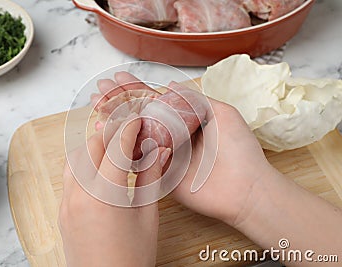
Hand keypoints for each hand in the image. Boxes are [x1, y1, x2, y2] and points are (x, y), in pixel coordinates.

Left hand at [59, 114, 169, 266]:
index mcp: (106, 194)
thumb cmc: (132, 257)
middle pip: (90, 147)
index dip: (128, 129)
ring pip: (75, 159)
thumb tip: (159, 151)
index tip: (137, 119)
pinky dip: (83, 164)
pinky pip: (69, 176)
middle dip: (110, 133)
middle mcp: (80, 193)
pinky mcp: (63, 211)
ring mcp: (67, 202)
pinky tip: (100, 169)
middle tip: (128, 130)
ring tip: (114, 147)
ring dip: (93, 146)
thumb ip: (151, 179)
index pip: (116, 147)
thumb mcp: (148, 217)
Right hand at [91, 72, 274, 226]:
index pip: (156, 101)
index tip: (118, 78)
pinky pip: (136, 159)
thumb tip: (171, 86)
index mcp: (185, 120)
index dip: (136, 89)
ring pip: (133, 136)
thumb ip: (194, 99)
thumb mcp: (222, 113)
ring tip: (96, 108)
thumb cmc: (239, 149)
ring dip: (113, 121)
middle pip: (139, 116)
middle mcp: (172, 136)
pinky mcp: (159, 175)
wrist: (245, 188)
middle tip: (99, 92)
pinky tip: (104, 135)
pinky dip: (119, 147)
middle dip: (118, 102)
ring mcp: (164, 155)